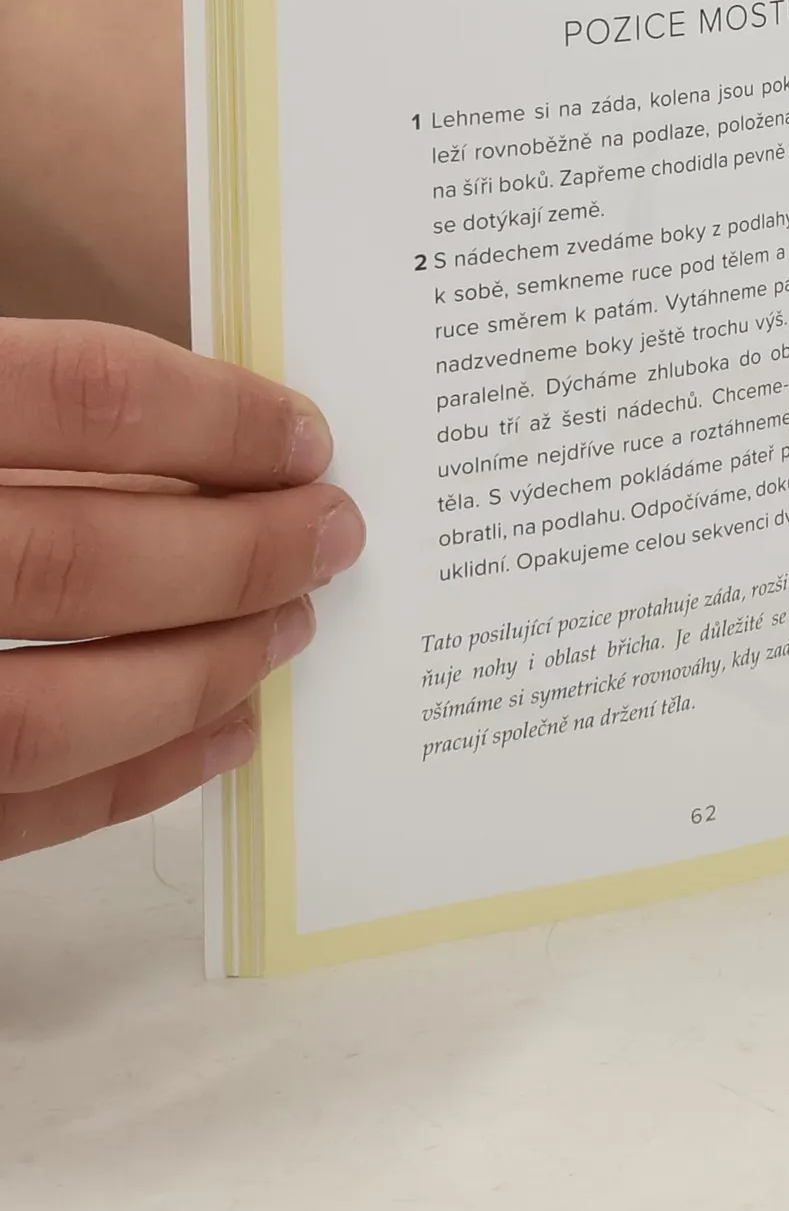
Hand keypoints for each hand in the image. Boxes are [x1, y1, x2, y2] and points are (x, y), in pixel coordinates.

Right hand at [0, 320, 363, 856]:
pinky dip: (127, 781)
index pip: (76, 395)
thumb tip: (201, 427)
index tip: (308, 436)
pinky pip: (1, 814)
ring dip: (199, 670)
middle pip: (78, 556)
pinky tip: (221, 735)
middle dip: (236, 552)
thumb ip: (13, 401)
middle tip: (333, 535)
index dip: (215, 416)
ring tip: (291, 628)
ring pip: (43, 710)